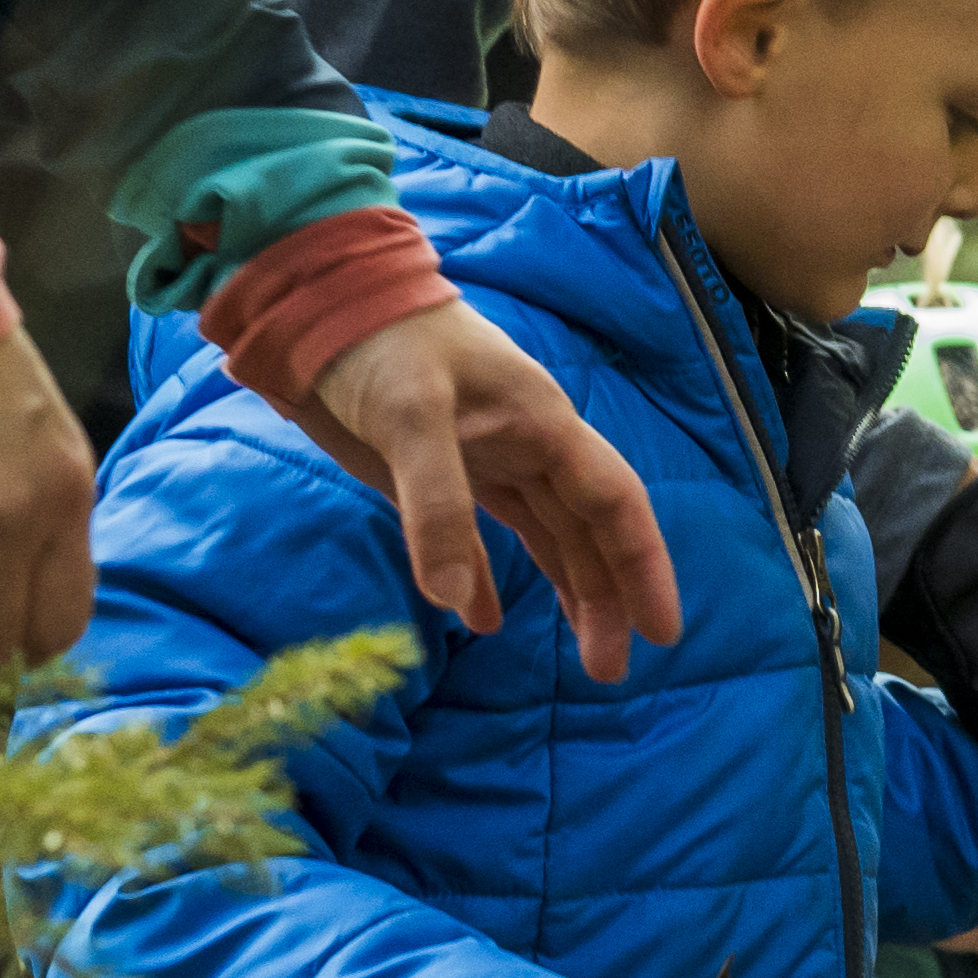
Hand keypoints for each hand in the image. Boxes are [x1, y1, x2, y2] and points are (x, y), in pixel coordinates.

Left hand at [288, 296, 681, 685]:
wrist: (316, 306)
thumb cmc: (378, 345)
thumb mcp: (409, 418)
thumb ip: (439, 507)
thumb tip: (460, 606)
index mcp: (543, 427)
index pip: (614, 503)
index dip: (642, 566)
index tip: (661, 630)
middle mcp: (528, 447)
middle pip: (587, 531)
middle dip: (607, 598)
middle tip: (609, 671)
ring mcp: (486, 460)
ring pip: (548, 536)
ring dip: (567, 592)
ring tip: (584, 658)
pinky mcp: (441, 473)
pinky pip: (481, 535)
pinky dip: (485, 578)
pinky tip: (484, 620)